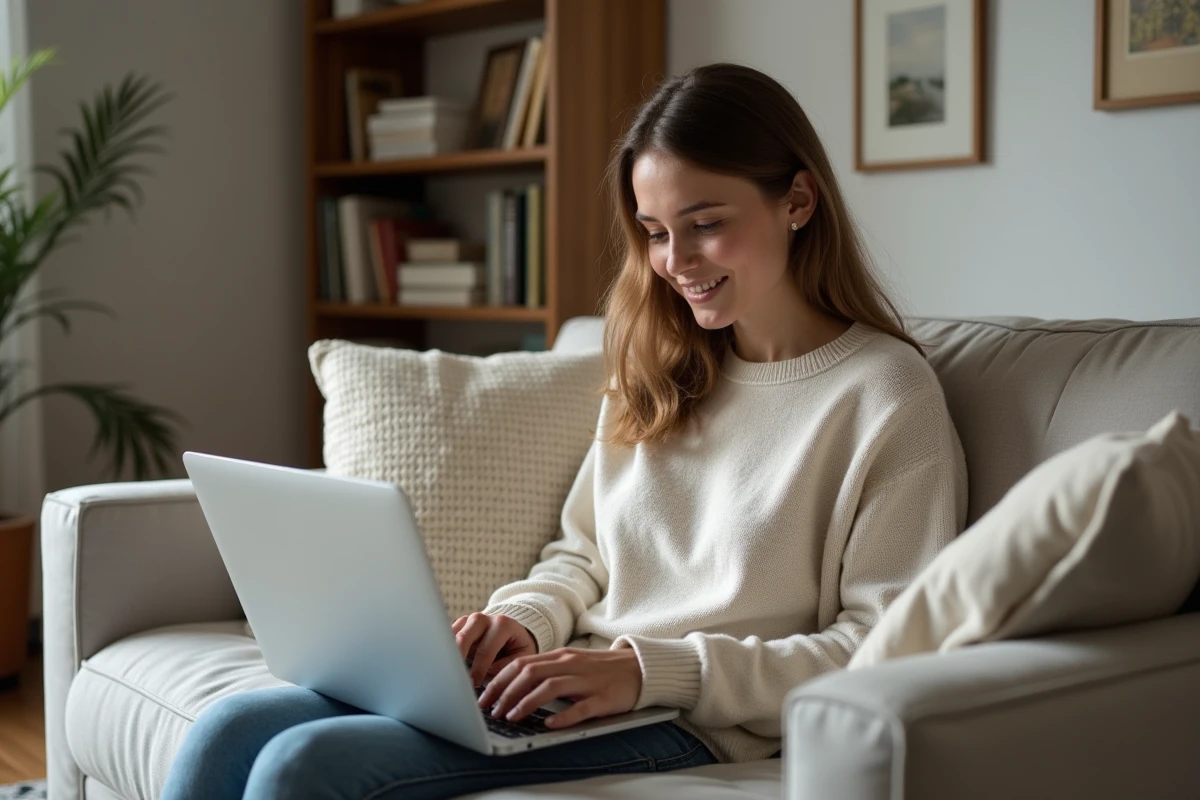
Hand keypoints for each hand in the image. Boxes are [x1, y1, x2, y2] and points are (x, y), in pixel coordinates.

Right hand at [452, 612, 537, 686]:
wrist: (512, 633)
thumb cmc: (516, 648)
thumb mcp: (520, 657)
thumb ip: (506, 666)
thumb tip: (487, 674)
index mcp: (502, 625)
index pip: (486, 649)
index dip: (478, 670)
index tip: (473, 684)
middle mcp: (483, 619)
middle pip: (464, 637)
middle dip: (458, 660)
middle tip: (456, 678)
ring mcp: (469, 620)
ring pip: (451, 635)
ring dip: (448, 654)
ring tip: (447, 673)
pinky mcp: (459, 625)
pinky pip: (446, 636)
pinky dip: (444, 650)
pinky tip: (444, 665)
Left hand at [477, 647, 642, 728]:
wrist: (640, 667)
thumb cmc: (601, 669)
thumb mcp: (570, 664)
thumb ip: (546, 671)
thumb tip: (512, 684)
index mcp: (561, 656)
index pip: (521, 663)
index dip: (499, 680)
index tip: (484, 696)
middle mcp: (571, 664)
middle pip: (530, 672)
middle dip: (505, 692)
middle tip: (491, 710)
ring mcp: (587, 680)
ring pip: (550, 687)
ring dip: (526, 702)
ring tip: (511, 717)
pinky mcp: (604, 697)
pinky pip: (581, 707)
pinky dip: (563, 716)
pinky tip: (549, 724)